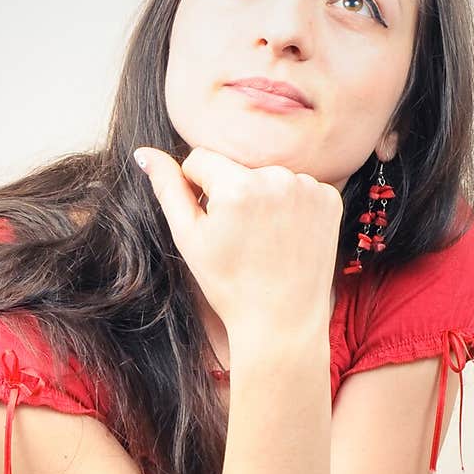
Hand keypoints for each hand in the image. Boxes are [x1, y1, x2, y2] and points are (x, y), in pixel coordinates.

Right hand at [135, 145, 342, 344]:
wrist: (282, 321)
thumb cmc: (229, 284)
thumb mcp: (189, 238)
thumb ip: (167, 189)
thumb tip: (143, 152)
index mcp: (237, 185)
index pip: (201, 159)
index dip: (198, 190)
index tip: (213, 224)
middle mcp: (276, 177)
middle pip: (237, 166)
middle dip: (232, 192)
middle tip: (240, 237)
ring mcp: (308, 186)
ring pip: (268, 175)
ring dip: (262, 197)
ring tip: (264, 239)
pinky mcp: (330, 198)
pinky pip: (298, 187)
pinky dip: (290, 205)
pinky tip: (286, 236)